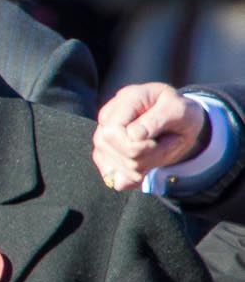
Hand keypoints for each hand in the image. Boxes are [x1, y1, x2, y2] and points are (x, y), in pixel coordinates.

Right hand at [94, 82, 208, 189]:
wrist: (179, 122)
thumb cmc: (179, 112)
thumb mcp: (179, 110)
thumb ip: (158, 119)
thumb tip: (133, 136)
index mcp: (125, 100)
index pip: (113, 133)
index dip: (140, 145)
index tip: (163, 138)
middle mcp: (106, 119)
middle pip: (116, 152)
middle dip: (147, 156)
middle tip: (165, 144)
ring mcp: (102, 139)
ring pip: (118, 168)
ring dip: (146, 166)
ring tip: (157, 150)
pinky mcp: (105, 157)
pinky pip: (117, 181)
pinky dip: (137, 178)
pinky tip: (147, 164)